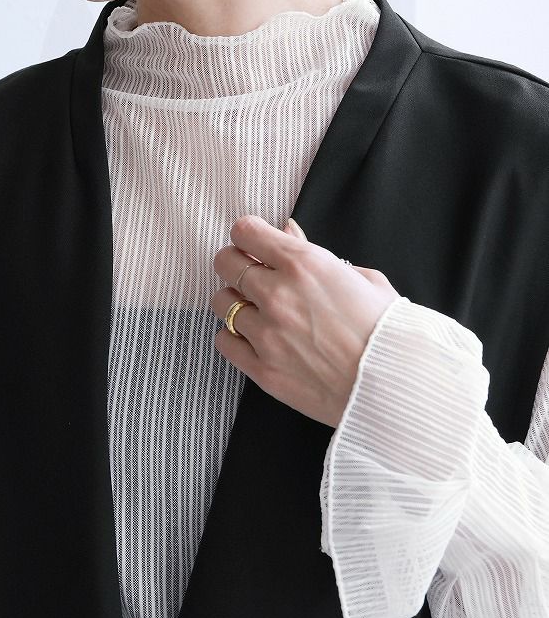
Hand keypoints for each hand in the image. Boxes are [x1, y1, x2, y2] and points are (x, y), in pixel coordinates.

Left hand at [210, 215, 400, 428]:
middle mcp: (278, 294)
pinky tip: (255, 339)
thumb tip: (287, 233)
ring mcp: (266, 333)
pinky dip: (235, 338)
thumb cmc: (387, 330)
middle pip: (225, 263)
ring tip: (258, 311)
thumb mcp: (363, 278)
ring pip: (222, 303)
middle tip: (251, 275)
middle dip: (236, 264)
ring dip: (236, 302)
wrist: (396, 385)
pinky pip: (224, 342)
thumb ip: (314, 254)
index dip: (247, 235)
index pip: (244, 231)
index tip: (254, 244)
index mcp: (304, 264)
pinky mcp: (262, 369)